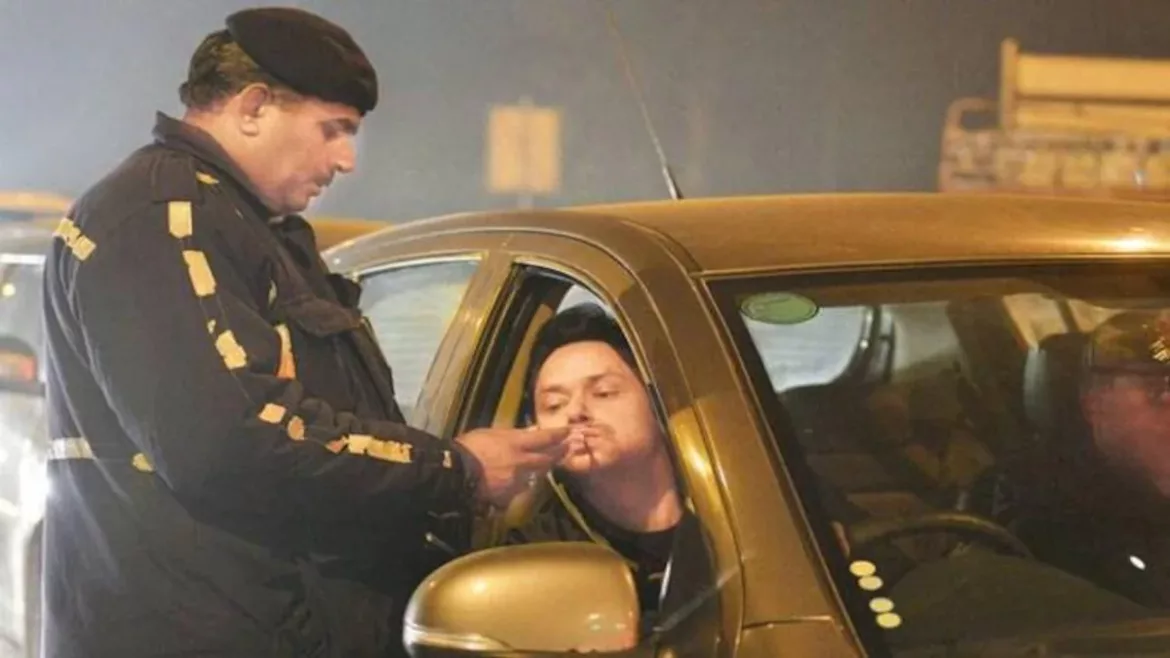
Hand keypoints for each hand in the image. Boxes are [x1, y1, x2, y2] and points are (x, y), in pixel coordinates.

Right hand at [455, 426, 569, 506]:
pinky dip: (516, 486)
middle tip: (567, 450)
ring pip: (534, 476)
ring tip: (541, 465)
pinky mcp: (509, 497)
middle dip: (558, 454)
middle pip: (547, 459)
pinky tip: (511, 483)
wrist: (455, 473)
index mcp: (517, 444)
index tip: (569, 432)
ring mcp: (517, 481)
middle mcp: (522, 463)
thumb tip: (528, 432)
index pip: (545, 438)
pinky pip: (517, 490)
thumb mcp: (490, 434)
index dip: (559, 435)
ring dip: (538, 471)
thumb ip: (511, 435)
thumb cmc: (468, 448)